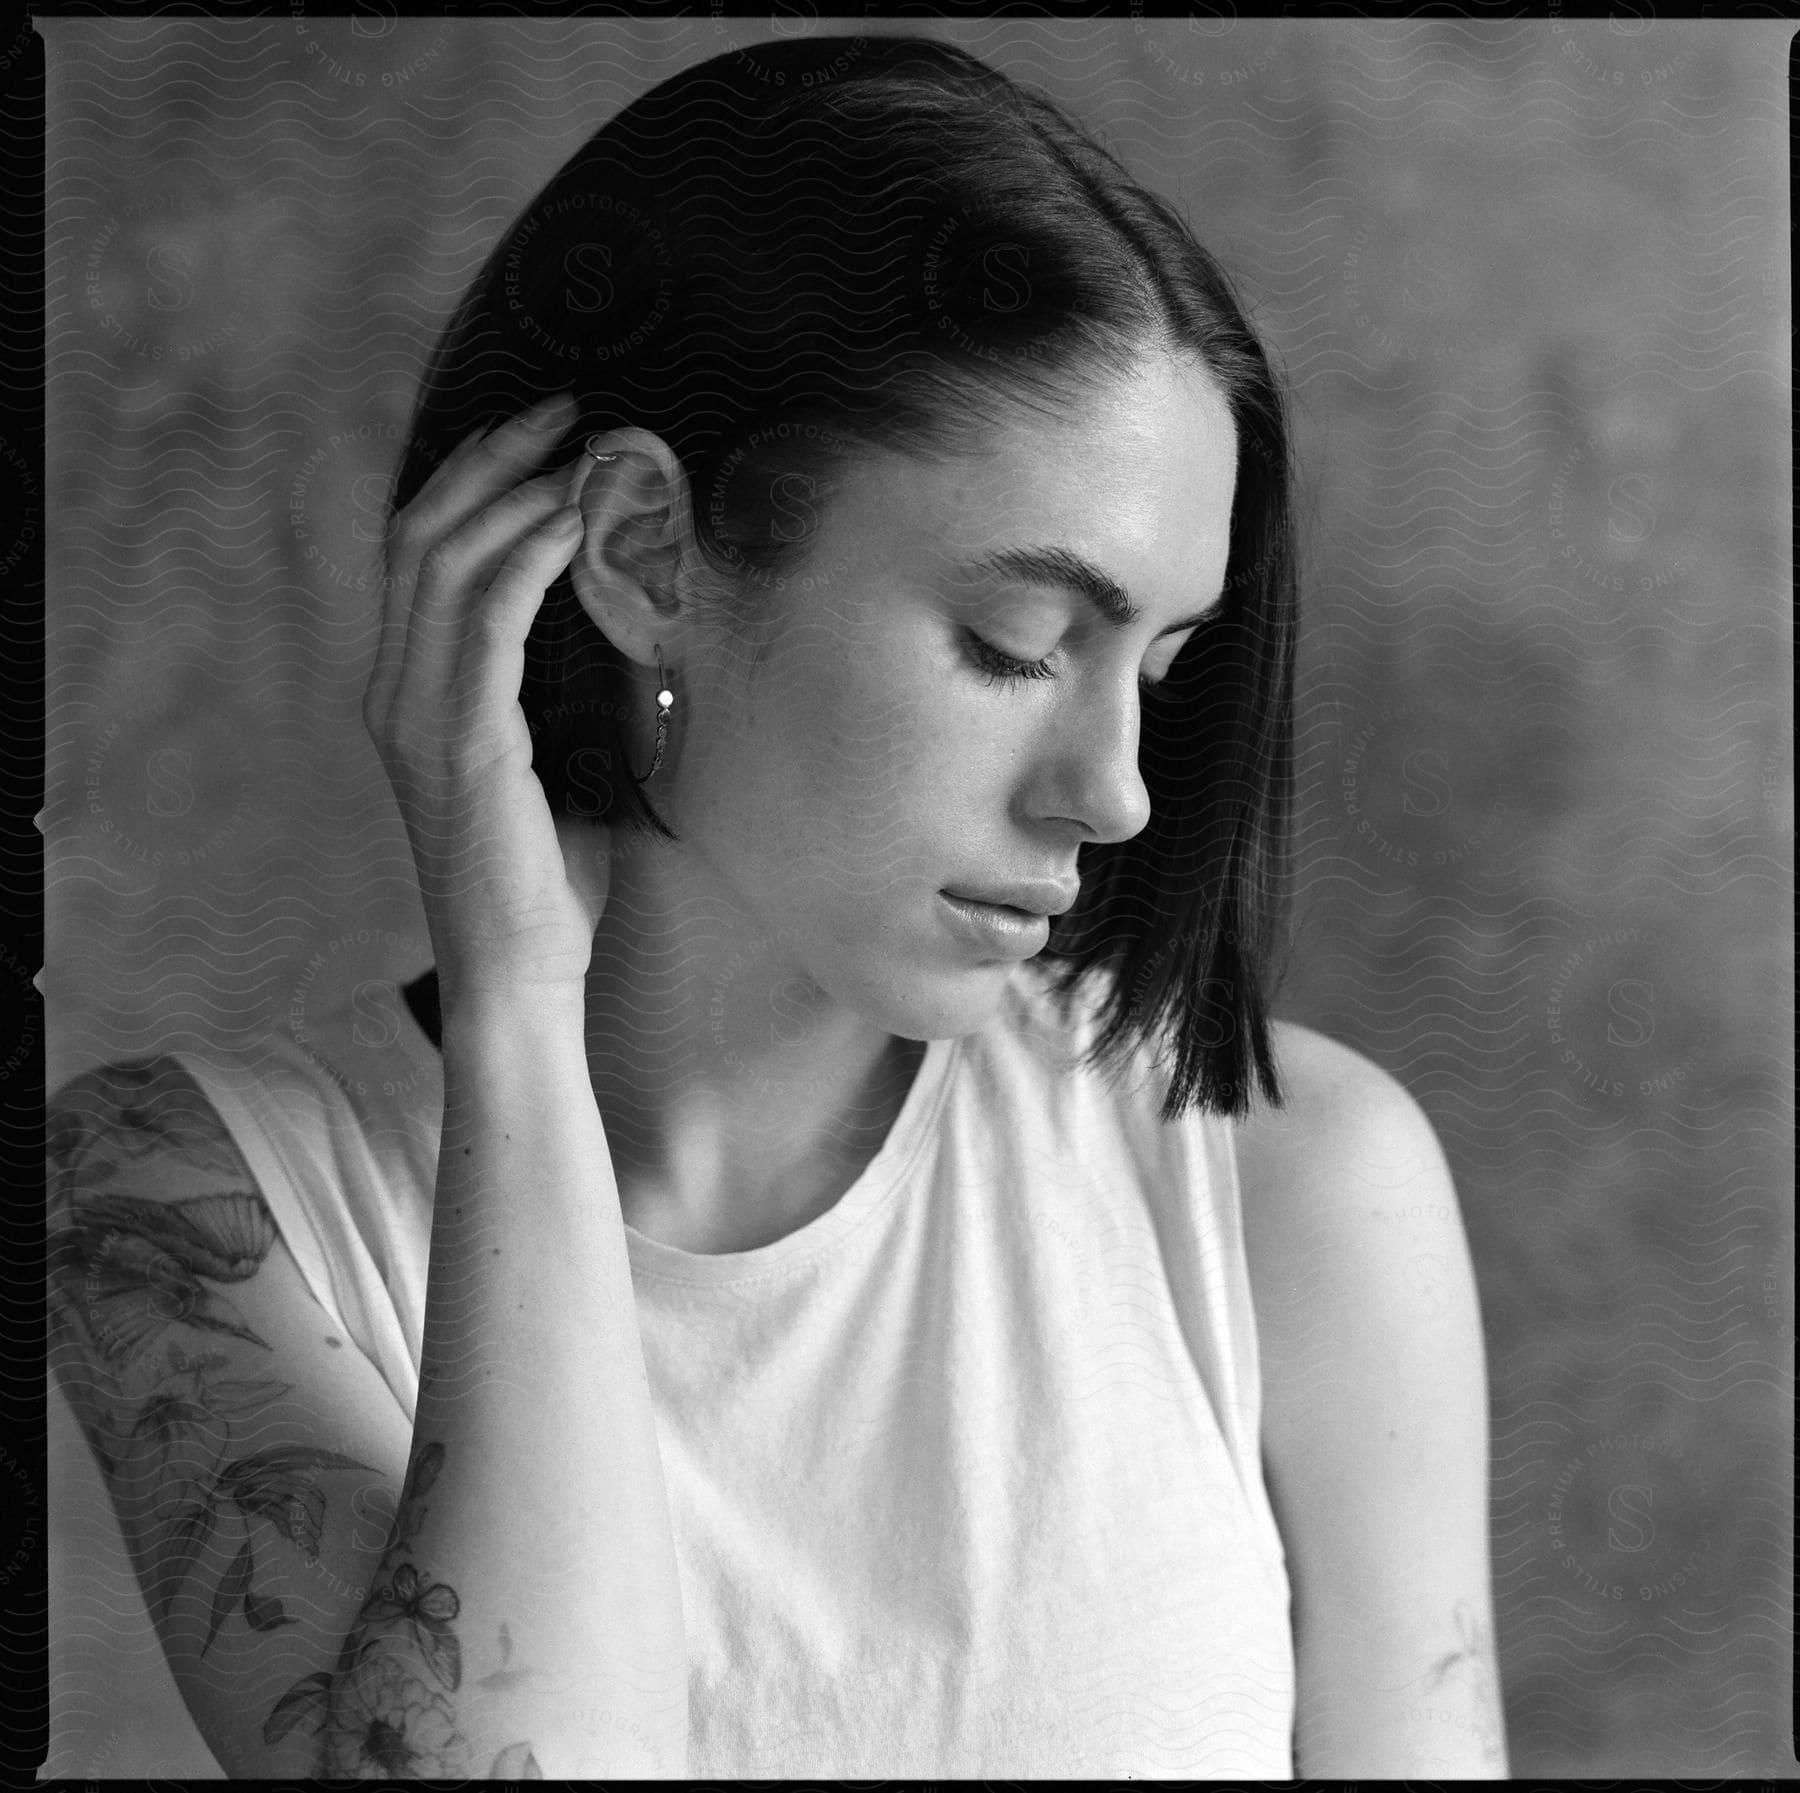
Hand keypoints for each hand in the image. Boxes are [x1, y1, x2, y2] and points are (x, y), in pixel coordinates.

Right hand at [362, 394, 610, 1005]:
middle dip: (493, 457)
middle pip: (421, 531)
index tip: (544, 434)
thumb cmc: (548, 879)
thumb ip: (575, 688)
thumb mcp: (564, 761)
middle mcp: (396, 690)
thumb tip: (637, 614)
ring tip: (586, 454)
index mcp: (410, 692)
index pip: (420, 552)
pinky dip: (530, 557)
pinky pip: (487, 617)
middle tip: (566, 410)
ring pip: (446, 559)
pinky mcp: (461, 738)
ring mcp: (418, 713)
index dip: (473, 477)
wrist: (523, 968)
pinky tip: (578, 522)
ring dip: (518, 493)